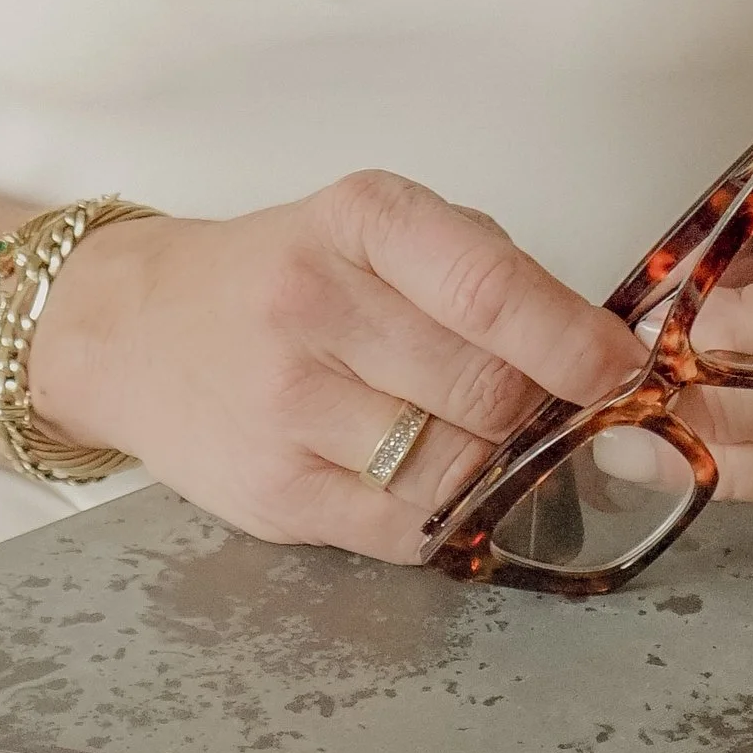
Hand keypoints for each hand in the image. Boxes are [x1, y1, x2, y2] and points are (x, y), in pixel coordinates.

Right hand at [33, 172, 646, 561]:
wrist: (131, 331)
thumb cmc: (278, 277)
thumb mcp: (370, 231)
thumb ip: (482, 273)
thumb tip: (601, 353)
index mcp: (359, 223)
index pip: (490, 290)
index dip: (574, 343)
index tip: (621, 372)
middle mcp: (315, 308)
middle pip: (488, 392)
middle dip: (536, 411)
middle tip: (539, 408)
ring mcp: (287, 407)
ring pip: (457, 469)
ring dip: (490, 467)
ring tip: (463, 438)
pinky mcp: (275, 494)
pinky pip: (406, 529)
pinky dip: (442, 516)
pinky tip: (426, 482)